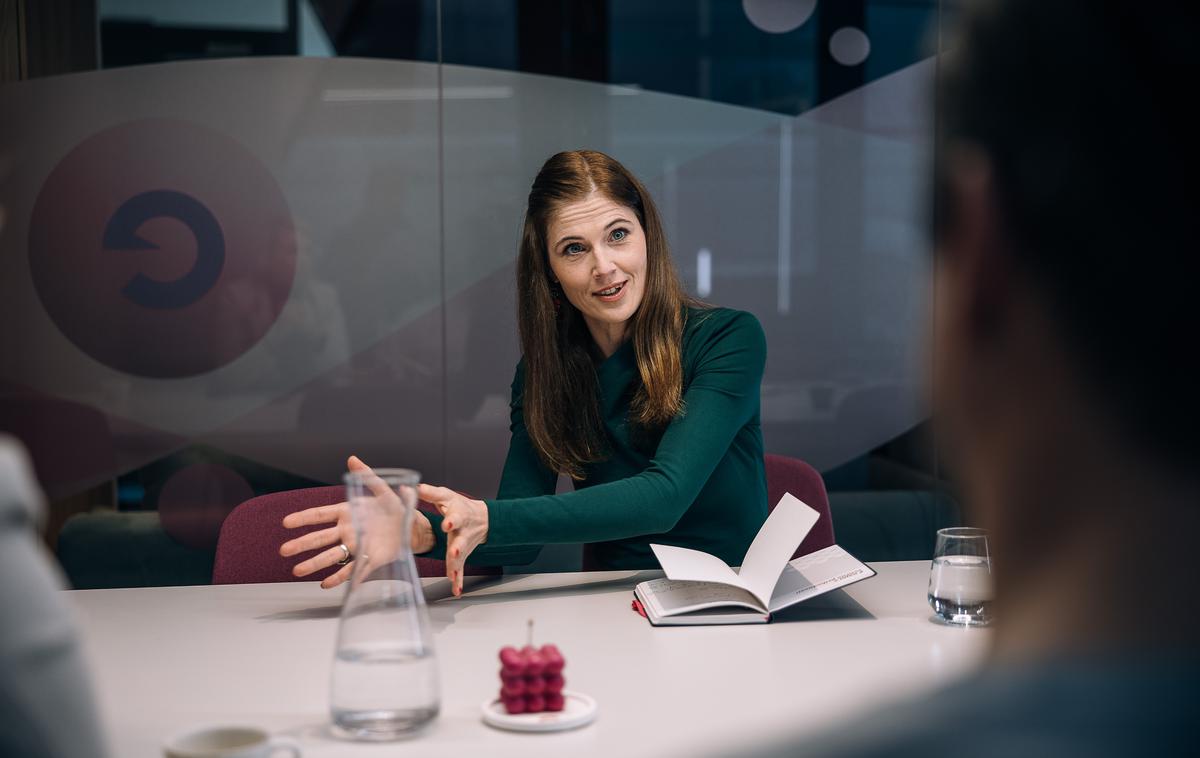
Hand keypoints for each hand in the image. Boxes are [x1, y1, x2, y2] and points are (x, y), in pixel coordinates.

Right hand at [280, 455, 433, 588]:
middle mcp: (347, 530)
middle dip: (302, 544)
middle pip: (320, 538)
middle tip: (284, 550)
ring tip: (297, 571)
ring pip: (330, 555)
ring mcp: (355, 546)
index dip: (303, 518)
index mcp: (348, 512)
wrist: (413, 527)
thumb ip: (367, 476)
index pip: (320, 515)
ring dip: (314, 563)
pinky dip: (339, 578)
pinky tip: (325, 584)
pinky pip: (351, 570)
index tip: (286, 522)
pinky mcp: (367, 559)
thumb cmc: (396, 508)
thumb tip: (352, 459)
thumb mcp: (384, 491)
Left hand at [418, 483, 488, 596]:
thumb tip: (412, 487)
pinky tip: (456, 589)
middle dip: (457, 548)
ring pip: (460, 558)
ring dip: (456, 566)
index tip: (447, 524)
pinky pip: (460, 569)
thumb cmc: (461, 506)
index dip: (451, 521)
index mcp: (459, 516)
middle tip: (454, 552)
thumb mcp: (447, 496)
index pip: (456, 518)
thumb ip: (430, 493)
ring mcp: (464, 546)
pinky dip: (458, 580)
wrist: (483, 518)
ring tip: (452, 576)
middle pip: (460, 541)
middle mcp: (463, 533)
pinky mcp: (463, 556)